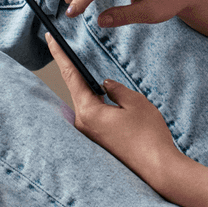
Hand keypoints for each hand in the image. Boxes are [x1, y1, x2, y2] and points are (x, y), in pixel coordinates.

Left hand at [46, 34, 191, 191]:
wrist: (158, 168)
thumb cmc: (148, 136)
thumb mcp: (135, 102)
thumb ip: (117, 88)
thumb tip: (106, 84)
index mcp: (89, 111)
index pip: (71, 76)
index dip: (60, 55)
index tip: (50, 38)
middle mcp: (84, 124)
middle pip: (76, 90)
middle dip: (73, 70)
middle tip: (64, 47)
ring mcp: (90, 135)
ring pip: (87, 103)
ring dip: (89, 89)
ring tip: (89, 72)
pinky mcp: (99, 142)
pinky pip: (94, 115)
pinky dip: (96, 103)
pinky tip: (105, 98)